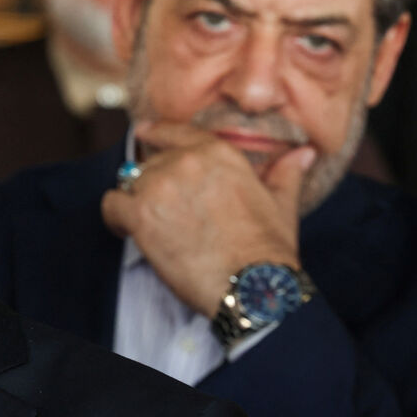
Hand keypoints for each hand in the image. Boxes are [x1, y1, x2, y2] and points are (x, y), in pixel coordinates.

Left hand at [101, 122, 314, 316]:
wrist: (252, 284)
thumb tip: (304, 153)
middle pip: (151, 163)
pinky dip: (115, 218)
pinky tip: (128, 231)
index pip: (174, 132)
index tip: (143, 133)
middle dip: (155, 185)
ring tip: (155, 227)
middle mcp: (185, 161)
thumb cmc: (268, 247)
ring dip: (137, 202)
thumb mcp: (281, 203)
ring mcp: (159, 186)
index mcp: (217, 152)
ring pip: (131, 183)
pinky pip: (112, 205)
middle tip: (168, 214)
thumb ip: (285, 174)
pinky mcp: (140, 214)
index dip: (155, 133)